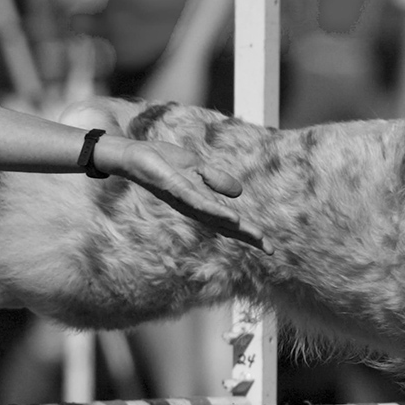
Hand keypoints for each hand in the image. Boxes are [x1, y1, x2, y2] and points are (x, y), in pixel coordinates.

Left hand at [107, 137, 273, 254]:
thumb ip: (216, 180)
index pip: (229, 222)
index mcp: (201, 204)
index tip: (269, 246)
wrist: (134, 155)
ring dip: (237, 228)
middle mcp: (194, 208)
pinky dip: (216, 211)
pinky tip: (231, 216)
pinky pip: (199, 202)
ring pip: (215, 218)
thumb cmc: (162, 162)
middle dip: (248, 237)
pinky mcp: (175, 189)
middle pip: (225, 226)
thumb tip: (239, 193)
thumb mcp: (196, 169)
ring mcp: (185, 201)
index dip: (248, 233)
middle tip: (270, 249)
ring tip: (256, 236)